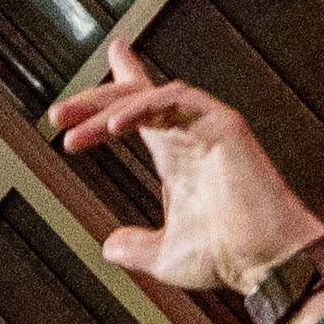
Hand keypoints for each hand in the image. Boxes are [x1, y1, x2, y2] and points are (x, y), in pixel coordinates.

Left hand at [36, 44, 323, 290]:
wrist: (267, 262)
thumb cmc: (228, 260)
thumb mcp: (167, 257)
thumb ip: (138, 248)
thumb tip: (108, 247)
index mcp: (179, 158)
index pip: (144, 112)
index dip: (121, 86)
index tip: (105, 61)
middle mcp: (191, 137)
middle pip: (136, 100)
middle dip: (94, 103)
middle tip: (56, 116)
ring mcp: (208, 127)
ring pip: (150, 97)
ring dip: (108, 109)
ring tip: (72, 131)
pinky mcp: (224, 124)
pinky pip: (177, 101)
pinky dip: (143, 108)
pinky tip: (113, 127)